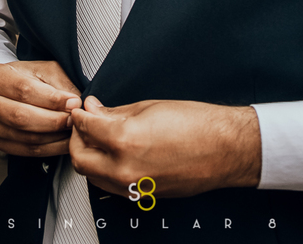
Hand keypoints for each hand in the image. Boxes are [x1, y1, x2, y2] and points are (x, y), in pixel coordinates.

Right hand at [0, 61, 81, 157]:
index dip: (51, 99)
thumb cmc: (27, 76)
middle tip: (75, 119)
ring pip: (25, 137)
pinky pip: (27, 151)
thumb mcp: (43, 69)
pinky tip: (64, 141)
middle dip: (53, 120)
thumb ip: (59, 84)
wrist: (6, 88)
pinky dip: (50, 148)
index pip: (23, 90)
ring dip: (55, 136)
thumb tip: (76, 104)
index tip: (74, 102)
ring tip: (74, 130)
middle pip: (20, 117)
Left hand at [69, 97, 260, 197]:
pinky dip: (104, 170)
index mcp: (124, 140)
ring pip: (91, 175)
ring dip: (88, 155)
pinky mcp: (141, 195)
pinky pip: (109, 185)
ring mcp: (132, 186)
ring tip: (98, 137)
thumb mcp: (149, 107)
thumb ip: (115, 112)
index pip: (84, 127)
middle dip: (77, 137)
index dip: (79, 114)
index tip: (81, 108)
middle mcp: (124, 168)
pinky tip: (113, 154)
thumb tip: (95, 111)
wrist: (225, 150)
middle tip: (83, 123)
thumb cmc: (197, 125)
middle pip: (79, 157)